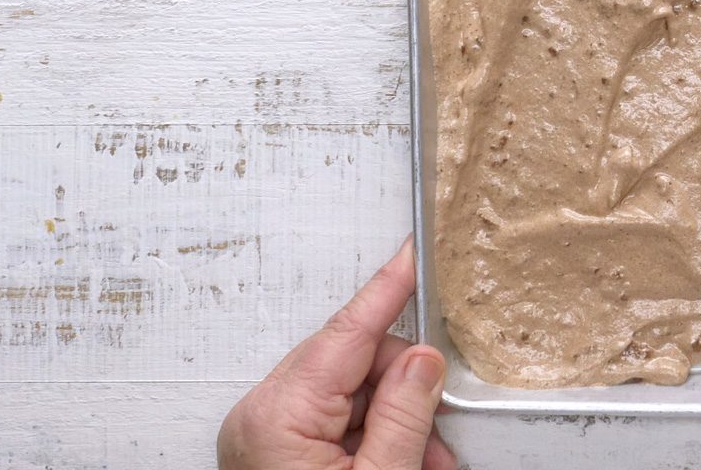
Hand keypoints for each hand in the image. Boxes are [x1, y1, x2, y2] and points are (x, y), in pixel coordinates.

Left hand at [219, 238, 455, 469]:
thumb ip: (404, 416)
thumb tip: (423, 363)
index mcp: (280, 415)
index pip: (348, 330)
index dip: (389, 288)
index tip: (413, 252)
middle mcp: (263, 415)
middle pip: (356, 361)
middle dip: (405, 389)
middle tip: (437, 430)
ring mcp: (265, 432)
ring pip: (351, 391)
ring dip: (394, 419)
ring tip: (420, 460)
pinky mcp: (273, 447)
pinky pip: (334, 418)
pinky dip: (372, 436)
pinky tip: (395, 460)